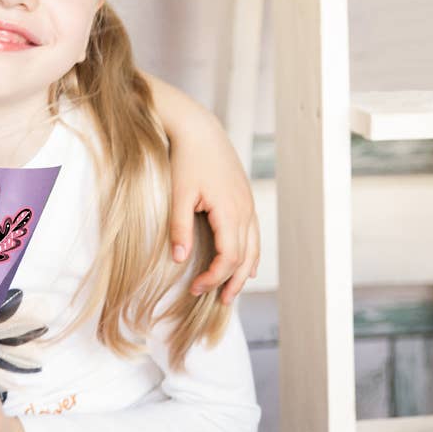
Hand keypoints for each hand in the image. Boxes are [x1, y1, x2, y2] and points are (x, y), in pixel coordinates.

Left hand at [167, 112, 260, 304]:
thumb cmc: (186, 159)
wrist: (199, 129)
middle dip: (233, 282)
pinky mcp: (245, 198)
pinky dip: (250, 253)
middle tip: (218, 302)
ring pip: (254, 247)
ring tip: (232, 290)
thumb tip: (178, 259)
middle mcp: (245, 210)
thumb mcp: (178, 194)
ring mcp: (248, 204)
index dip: (214, 278)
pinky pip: (254, 233)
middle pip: (246, 258)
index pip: (229, 257)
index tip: (196, 289)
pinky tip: (245, 263)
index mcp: (230, 211)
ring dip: (245, 271)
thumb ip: (179, 227)